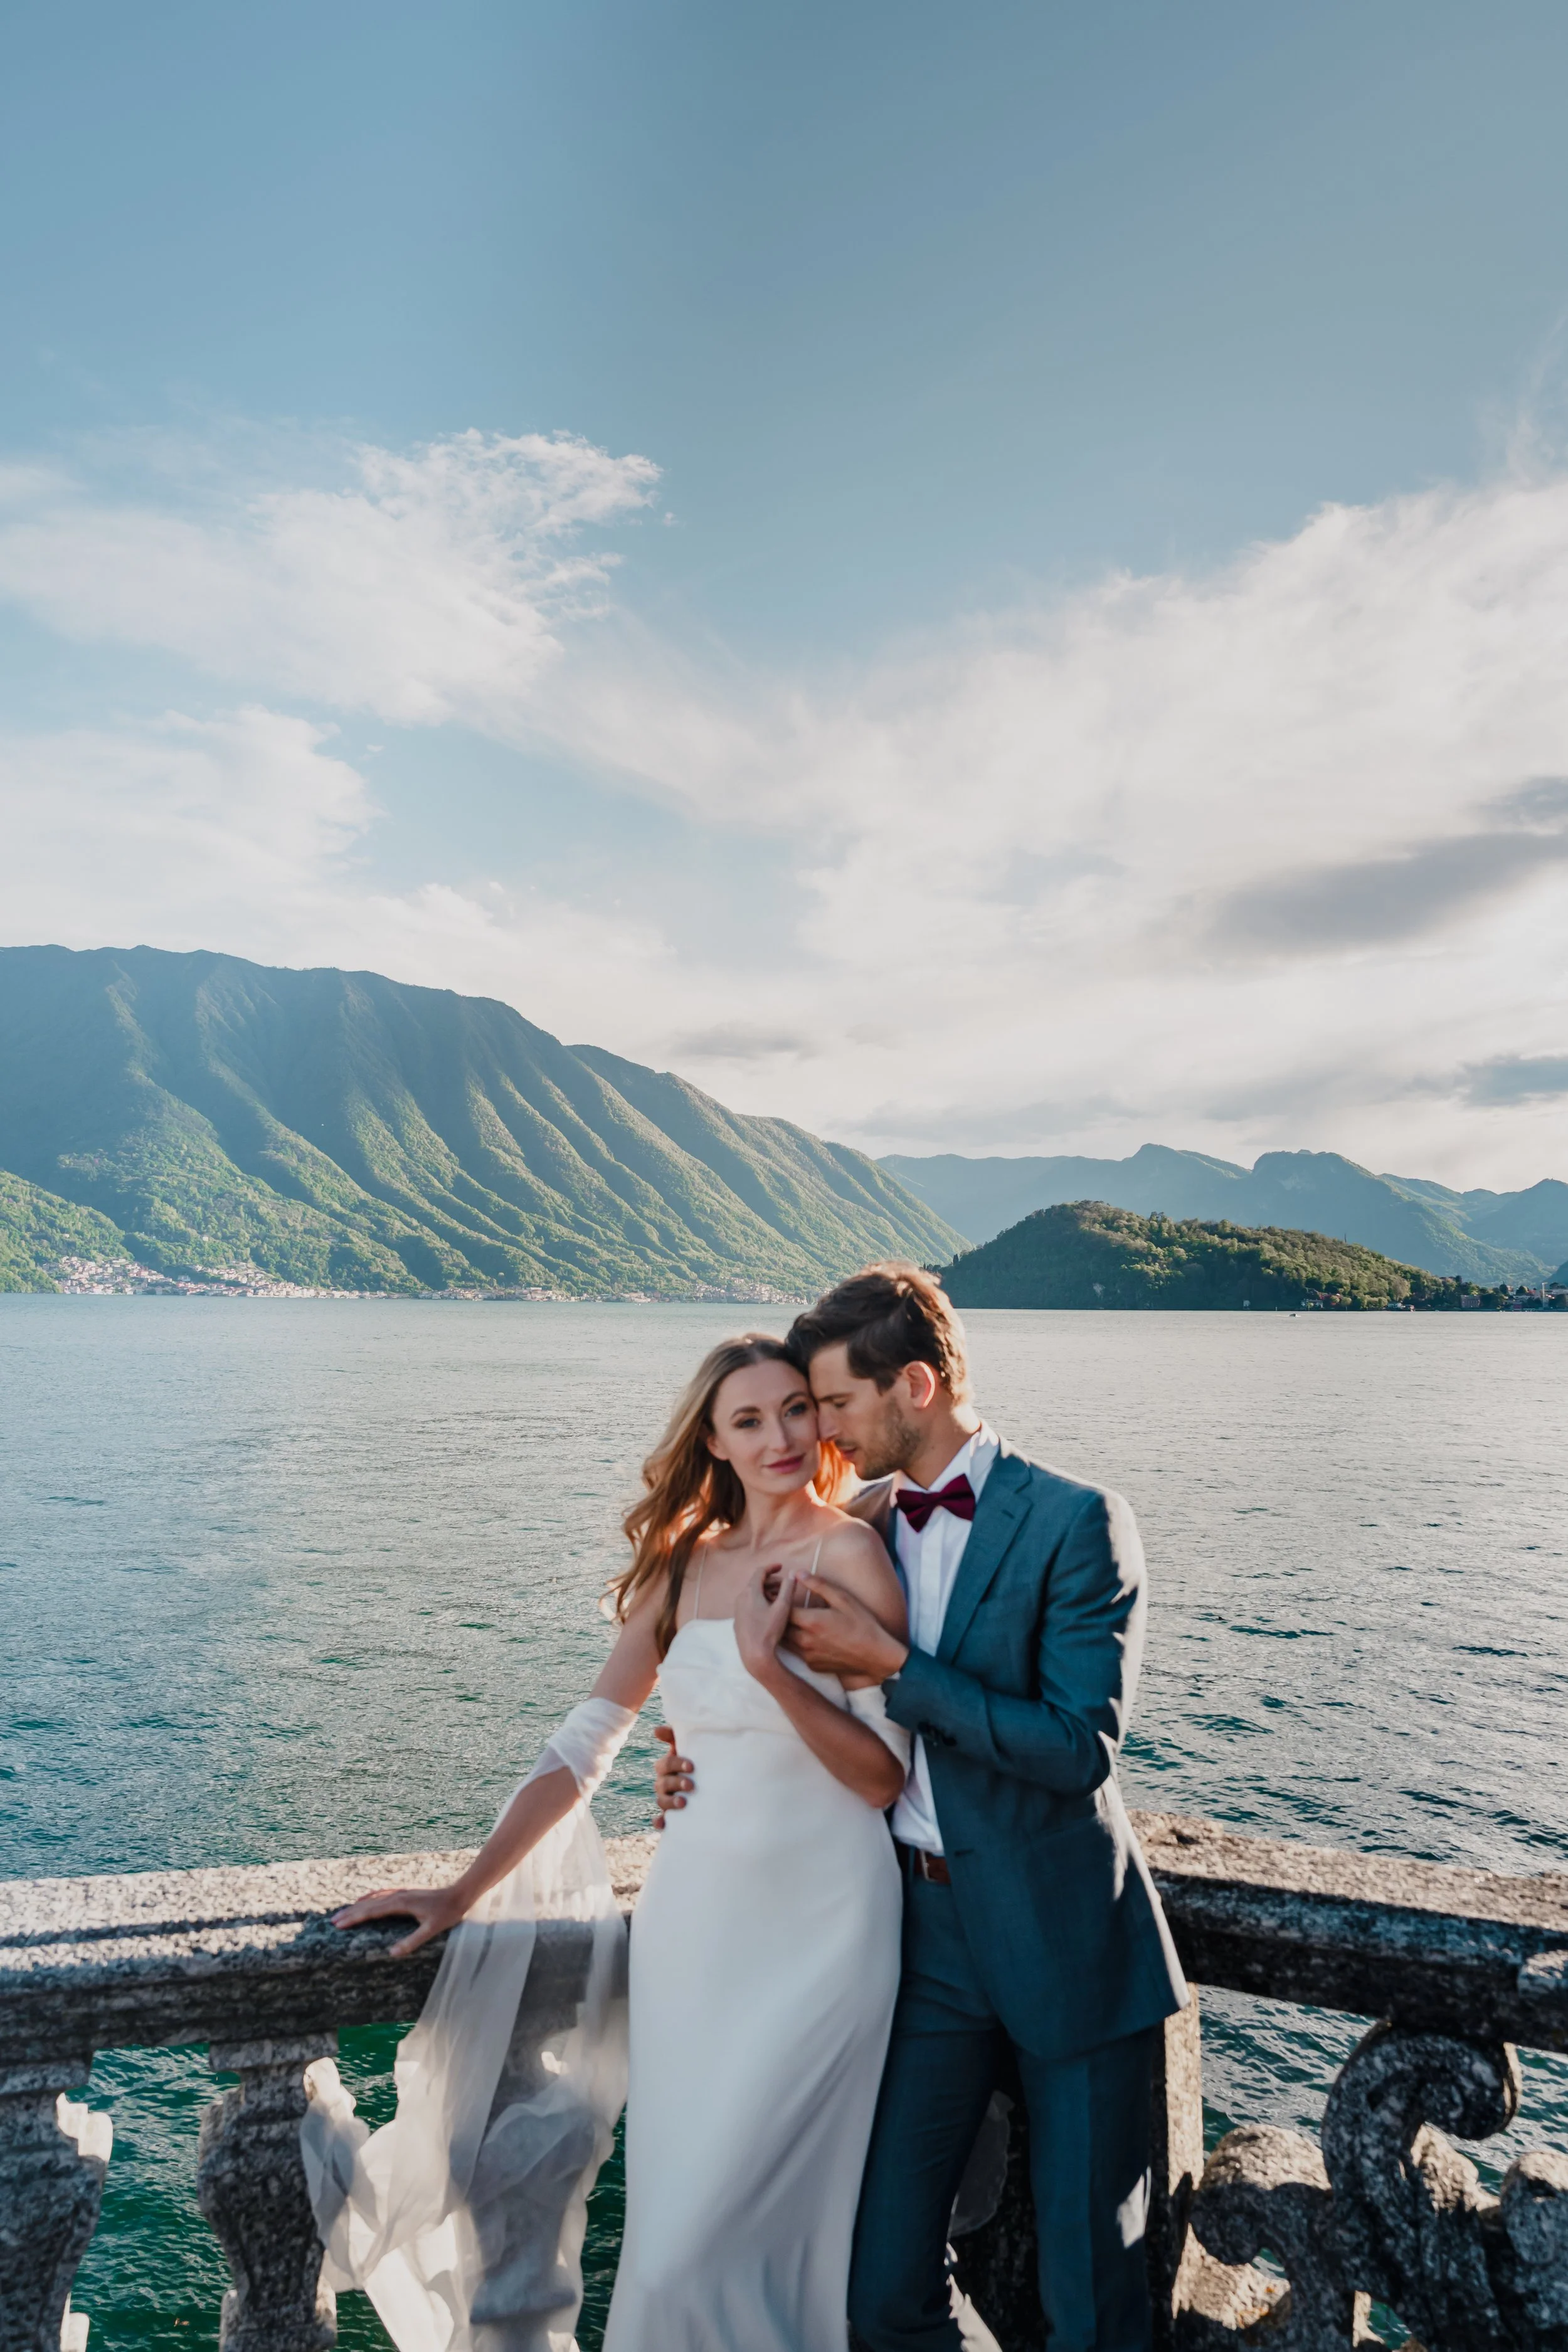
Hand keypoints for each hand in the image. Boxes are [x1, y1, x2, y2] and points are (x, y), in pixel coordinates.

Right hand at [330, 1883, 465, 1958]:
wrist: (460, 1894)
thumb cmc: (447, 1913)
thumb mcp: (431, 1930)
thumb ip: (412, 1942)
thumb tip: (391, 1954)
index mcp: (400, 1904)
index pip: (371, 1911)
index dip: (354, 1918)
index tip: (339, 1924)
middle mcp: (398, 1896)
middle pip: (369, 1903)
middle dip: (350, 1912)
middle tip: (333, 1921)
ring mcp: (401, 1893)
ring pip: (374, 1898)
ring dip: (358, 1905)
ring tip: (344, 1913)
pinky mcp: (406, 1893)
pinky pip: (382, 1894)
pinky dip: (370, 1898)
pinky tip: (367, 1900)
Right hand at [652, 1722, 693, 1826]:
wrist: (711, 1781)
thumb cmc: (697, 1759)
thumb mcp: (689, 1746)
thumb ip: (674, 1735)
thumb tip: (655, 1730)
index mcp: (667, 1766)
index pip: (666, 1764)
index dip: (677, 1764)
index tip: (692, 1767)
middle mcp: (664, 1782)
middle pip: (663, 1783)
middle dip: (676, 1783)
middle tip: (691, 1786)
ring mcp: (666, 1799)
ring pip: (661, 1801)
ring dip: (670, 1802)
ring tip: (683, 1803)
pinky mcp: (671, 1815)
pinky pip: (661, 1820)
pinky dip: (659, 1822)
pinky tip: (662, 1824)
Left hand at [734, 1559, 795, 1685]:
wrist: (754, 1654)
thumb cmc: (769, 1630)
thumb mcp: (783, 1608)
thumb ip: (788, 1588)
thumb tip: (791, 1574)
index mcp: (750, 1592)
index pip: (759, 1572)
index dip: (771, 1567)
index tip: (781, 1567)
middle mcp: (740, 1598)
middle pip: (755, 1583)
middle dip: (770, 1581)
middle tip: (784, 1585)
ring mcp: (737, 1610)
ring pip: (751, 1594)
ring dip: (765, 1592)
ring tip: (778, 1597)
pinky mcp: (738, 1621)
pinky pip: (748, 1604)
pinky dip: (758, 1601)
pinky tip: (769, 1610)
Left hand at [787, 1573, 909, 1681]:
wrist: (875, 1656)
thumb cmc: (861, 1624)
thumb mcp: (842, 1599)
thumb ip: (818, 1585)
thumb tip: (797, 1573)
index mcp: (810, 1621)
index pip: (782, 1608)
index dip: (777, 1599)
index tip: (778, 1593)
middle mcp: (804, 1640)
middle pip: (780, 1626)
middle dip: (779, 1616)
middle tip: (781, 1606)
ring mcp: (807, 1655)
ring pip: (786, 1641)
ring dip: (786, 1630)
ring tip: (792, 1619)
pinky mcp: (812, 1665)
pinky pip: (797, 1652)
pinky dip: (797, 1643)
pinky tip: (807, 1636)